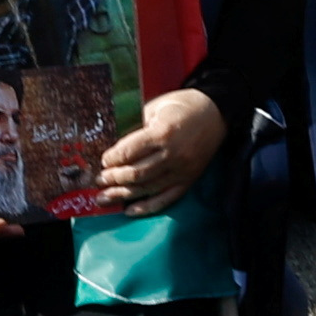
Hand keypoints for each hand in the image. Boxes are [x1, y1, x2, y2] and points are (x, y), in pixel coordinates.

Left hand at [93, 86, 229, 215]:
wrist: (216, 113)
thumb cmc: (182, 106)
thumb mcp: (156, 107)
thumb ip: (136, 126)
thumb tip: (114, 146)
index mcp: (163, 132)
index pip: (130, 151)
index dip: (113, 159)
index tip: (103, 161)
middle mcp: (173, 154)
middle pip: (136, 173)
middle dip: (114, 178)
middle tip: (99, 180)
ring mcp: (182, 169)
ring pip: (147, 188)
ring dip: (123, 194)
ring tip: (105, 197)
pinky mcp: (189, 180)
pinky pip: (166, 198)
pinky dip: (147, 206)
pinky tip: (129, 210)